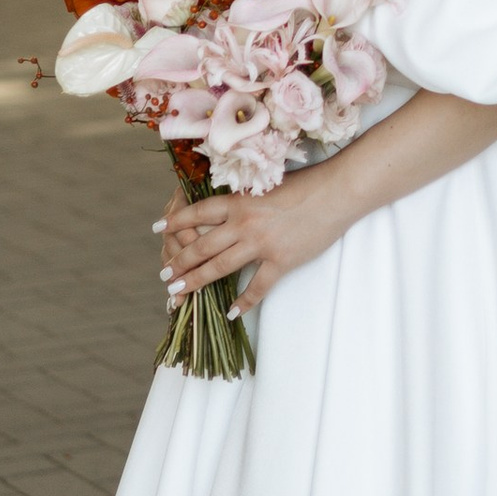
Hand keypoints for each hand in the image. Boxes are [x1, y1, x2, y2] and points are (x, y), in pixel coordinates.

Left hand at [157, 167, 354, 311]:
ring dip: (197, 281)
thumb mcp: (267, 185)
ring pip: (220, 268)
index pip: (198, 212)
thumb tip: (229, 207)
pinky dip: (243, 302)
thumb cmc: (307, 183)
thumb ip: (246, 198)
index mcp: (240, 201)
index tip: (159, 228)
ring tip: (180, 291)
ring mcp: (261, 244)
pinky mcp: (281, 261)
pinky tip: (231, 312)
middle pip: (202, 246)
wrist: (336, 193)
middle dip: (180, 261)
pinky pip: (257, 287)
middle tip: (165, 274)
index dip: (176, 221)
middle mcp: (244, 224)